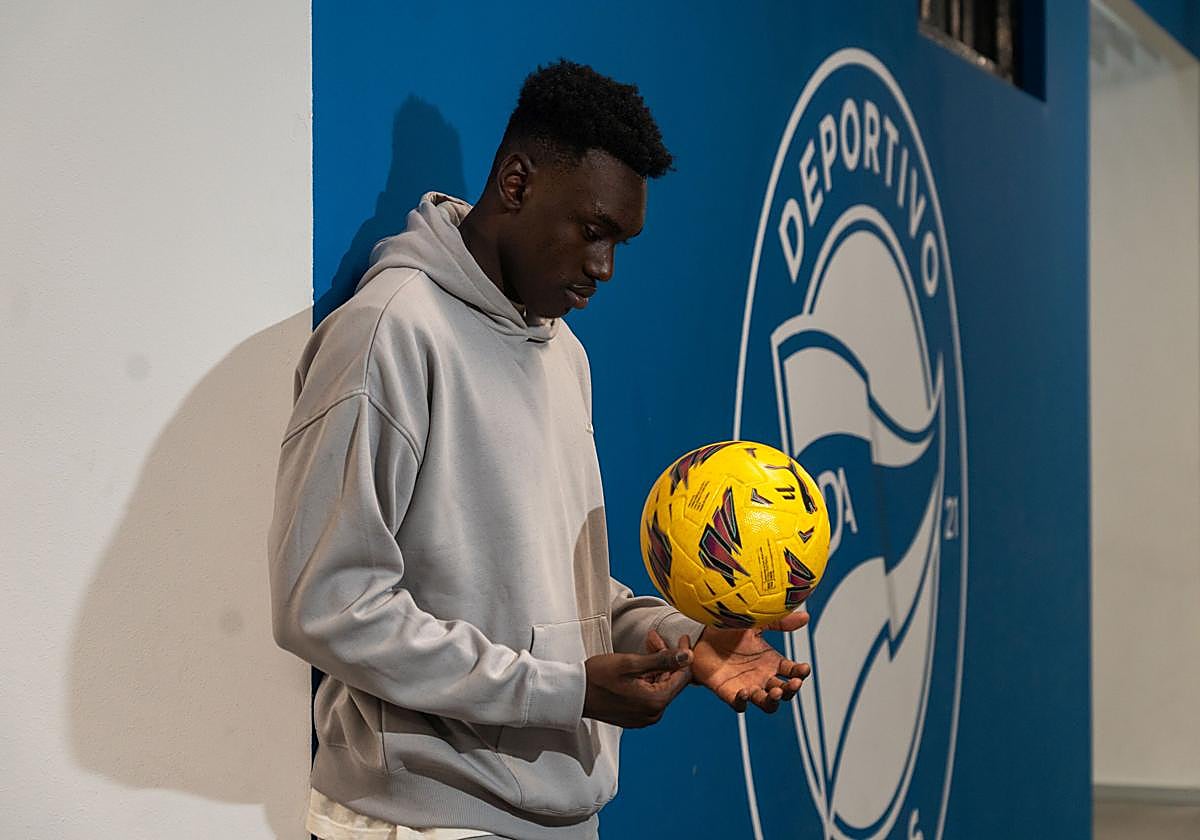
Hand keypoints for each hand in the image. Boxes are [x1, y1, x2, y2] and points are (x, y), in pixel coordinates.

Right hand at [582, 633, 692, 727]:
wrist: (574, 694)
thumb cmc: (598, 677)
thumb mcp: (631, 663)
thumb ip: (662, 659)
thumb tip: (688, 656)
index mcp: (656, 702)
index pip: (682, 677)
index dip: (684, 655)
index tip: (681, 638)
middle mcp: (653, 714)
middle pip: (671, 681)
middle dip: (666, 658)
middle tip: (654, 638)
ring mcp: (644, 717)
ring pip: (660, 686)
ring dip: (656, 666)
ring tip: (646, 646)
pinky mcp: (636, 716)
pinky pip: (650, 694)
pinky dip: (648, 678)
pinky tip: (640, 664)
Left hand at [690, 611, 810, 713]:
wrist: (700, 636)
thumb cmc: (727, 631)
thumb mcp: (755, 624)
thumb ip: (779, 623)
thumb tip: (805, 617)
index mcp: (771, 661)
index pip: (793, 672)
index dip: (800, 672)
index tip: (804, 668)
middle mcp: (762, 677)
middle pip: (784, 692)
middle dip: (791, 690)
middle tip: (792, 683)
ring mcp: (747, 686)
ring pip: (767, 704)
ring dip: (773, 700)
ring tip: (773, 691)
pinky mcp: (729, 693)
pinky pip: (740, 705)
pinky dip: (744, 702)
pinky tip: (745, 692)